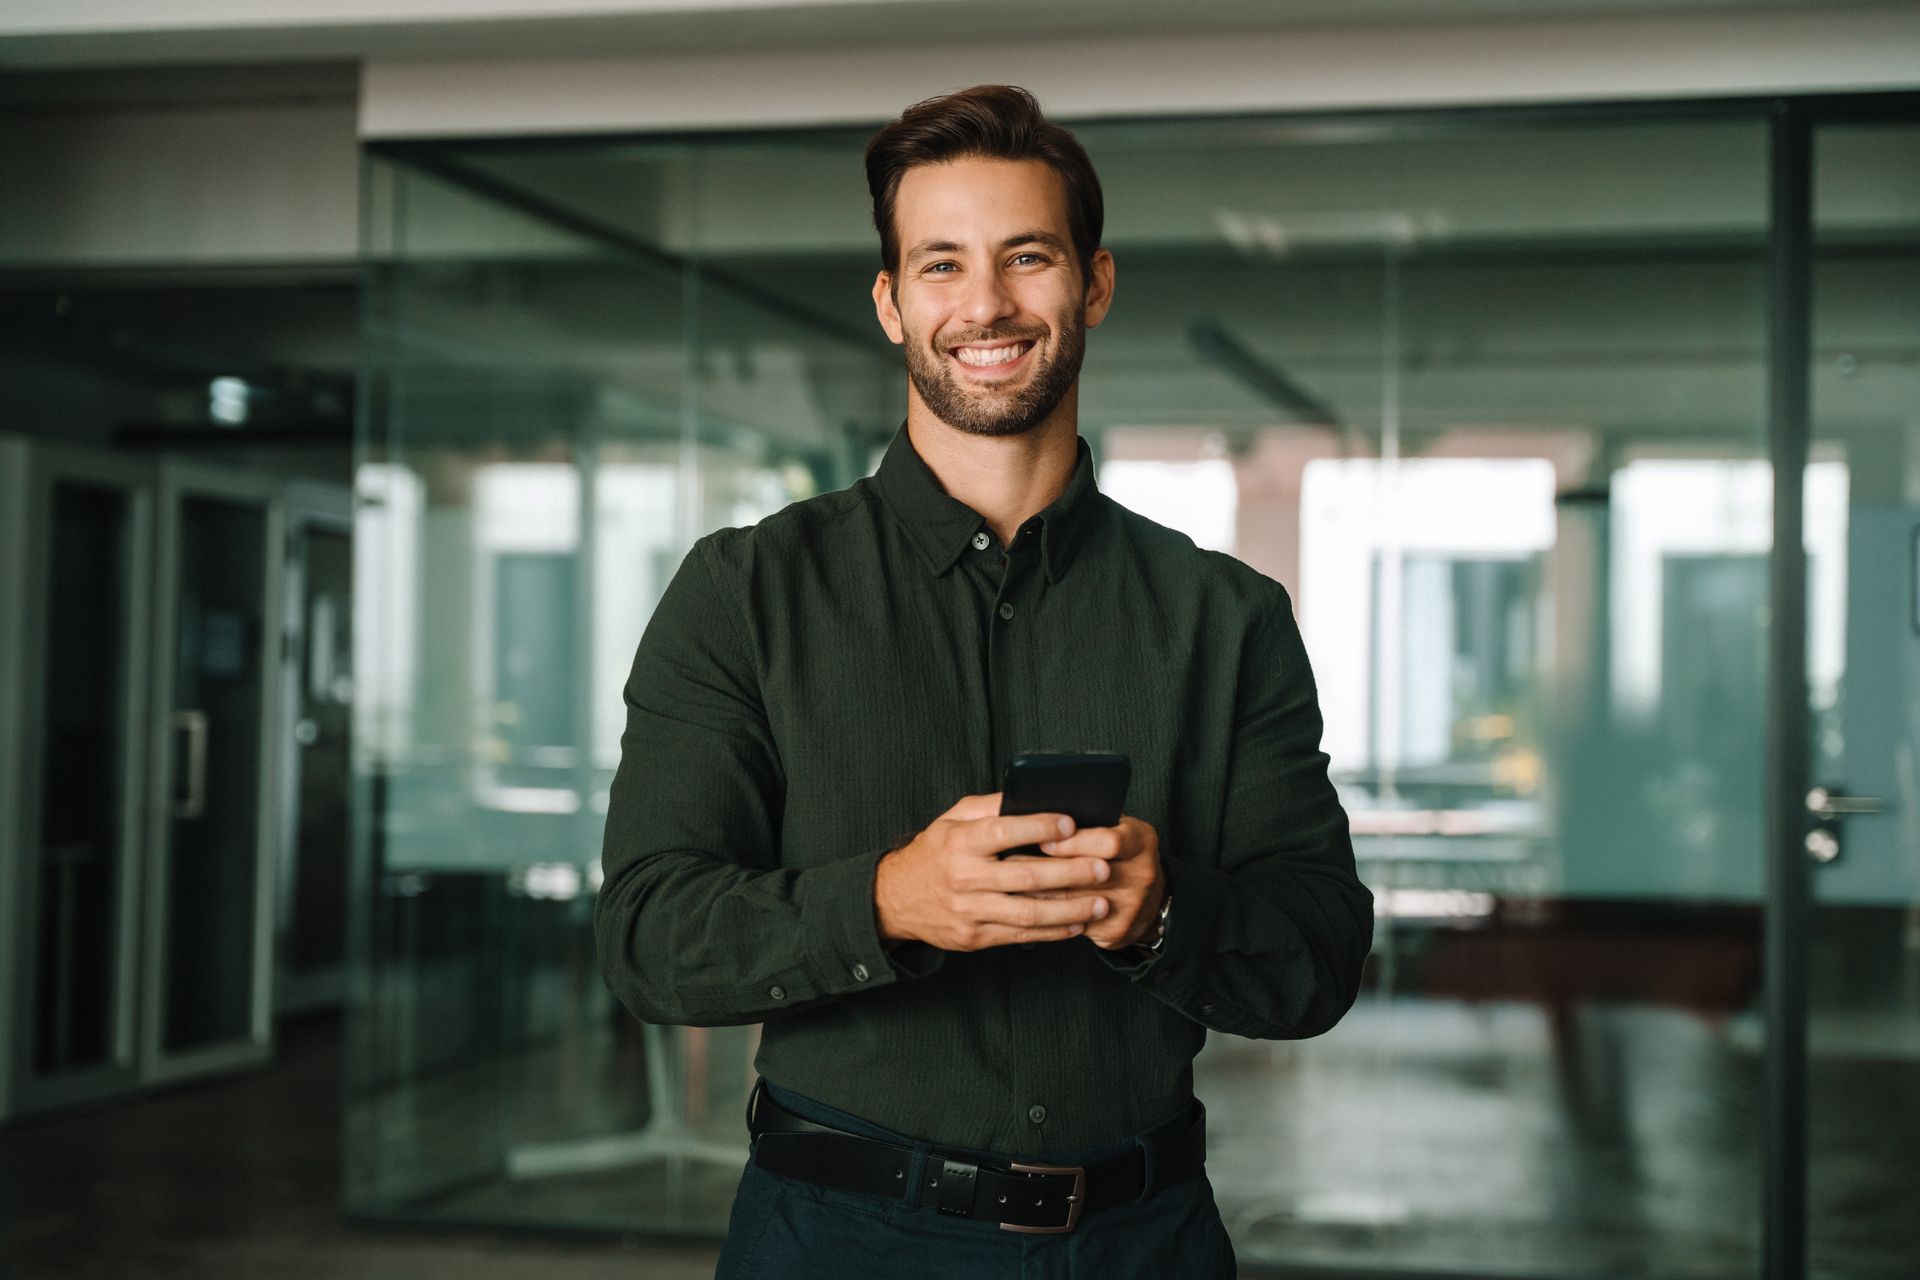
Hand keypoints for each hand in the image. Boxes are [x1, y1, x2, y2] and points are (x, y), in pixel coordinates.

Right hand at [874, 792, 1114, 951]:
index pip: (1001, 832)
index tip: (1071, 824)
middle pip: (1024, 876)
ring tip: (1102, 902)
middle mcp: (963, 877)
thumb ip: (990, 807)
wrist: (895, 899)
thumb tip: (1031, 793)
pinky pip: (1020, 935)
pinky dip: (1053, 931)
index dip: (1037, 827)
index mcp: (959, 842)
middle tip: (1103, 867)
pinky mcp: (974, 937)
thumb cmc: (935, 852)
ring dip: (1070, 909)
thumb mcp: (952, 820)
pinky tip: (1078, 924)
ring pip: (1028, 911)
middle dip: (1069, 872)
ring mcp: (969, 911)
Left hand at [1024, 814, 1164, 950]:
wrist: (1149, 897)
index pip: (1108, 842)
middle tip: (1012, 862)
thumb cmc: (1121, 853)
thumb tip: (1041, 817)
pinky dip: (1046, 914)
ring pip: (1072, 901)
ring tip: (1009, 882)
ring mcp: (1131, 906)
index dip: (1072, 842)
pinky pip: (1072, 923)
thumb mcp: (1116, 827)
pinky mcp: (1116, 930)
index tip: (1044, 840)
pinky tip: (1026, 904)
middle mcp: (1141, 874)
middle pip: (1085, 873)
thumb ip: (1089, 821)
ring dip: (1036, 892)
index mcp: (1142, 841)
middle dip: (1044, 868)